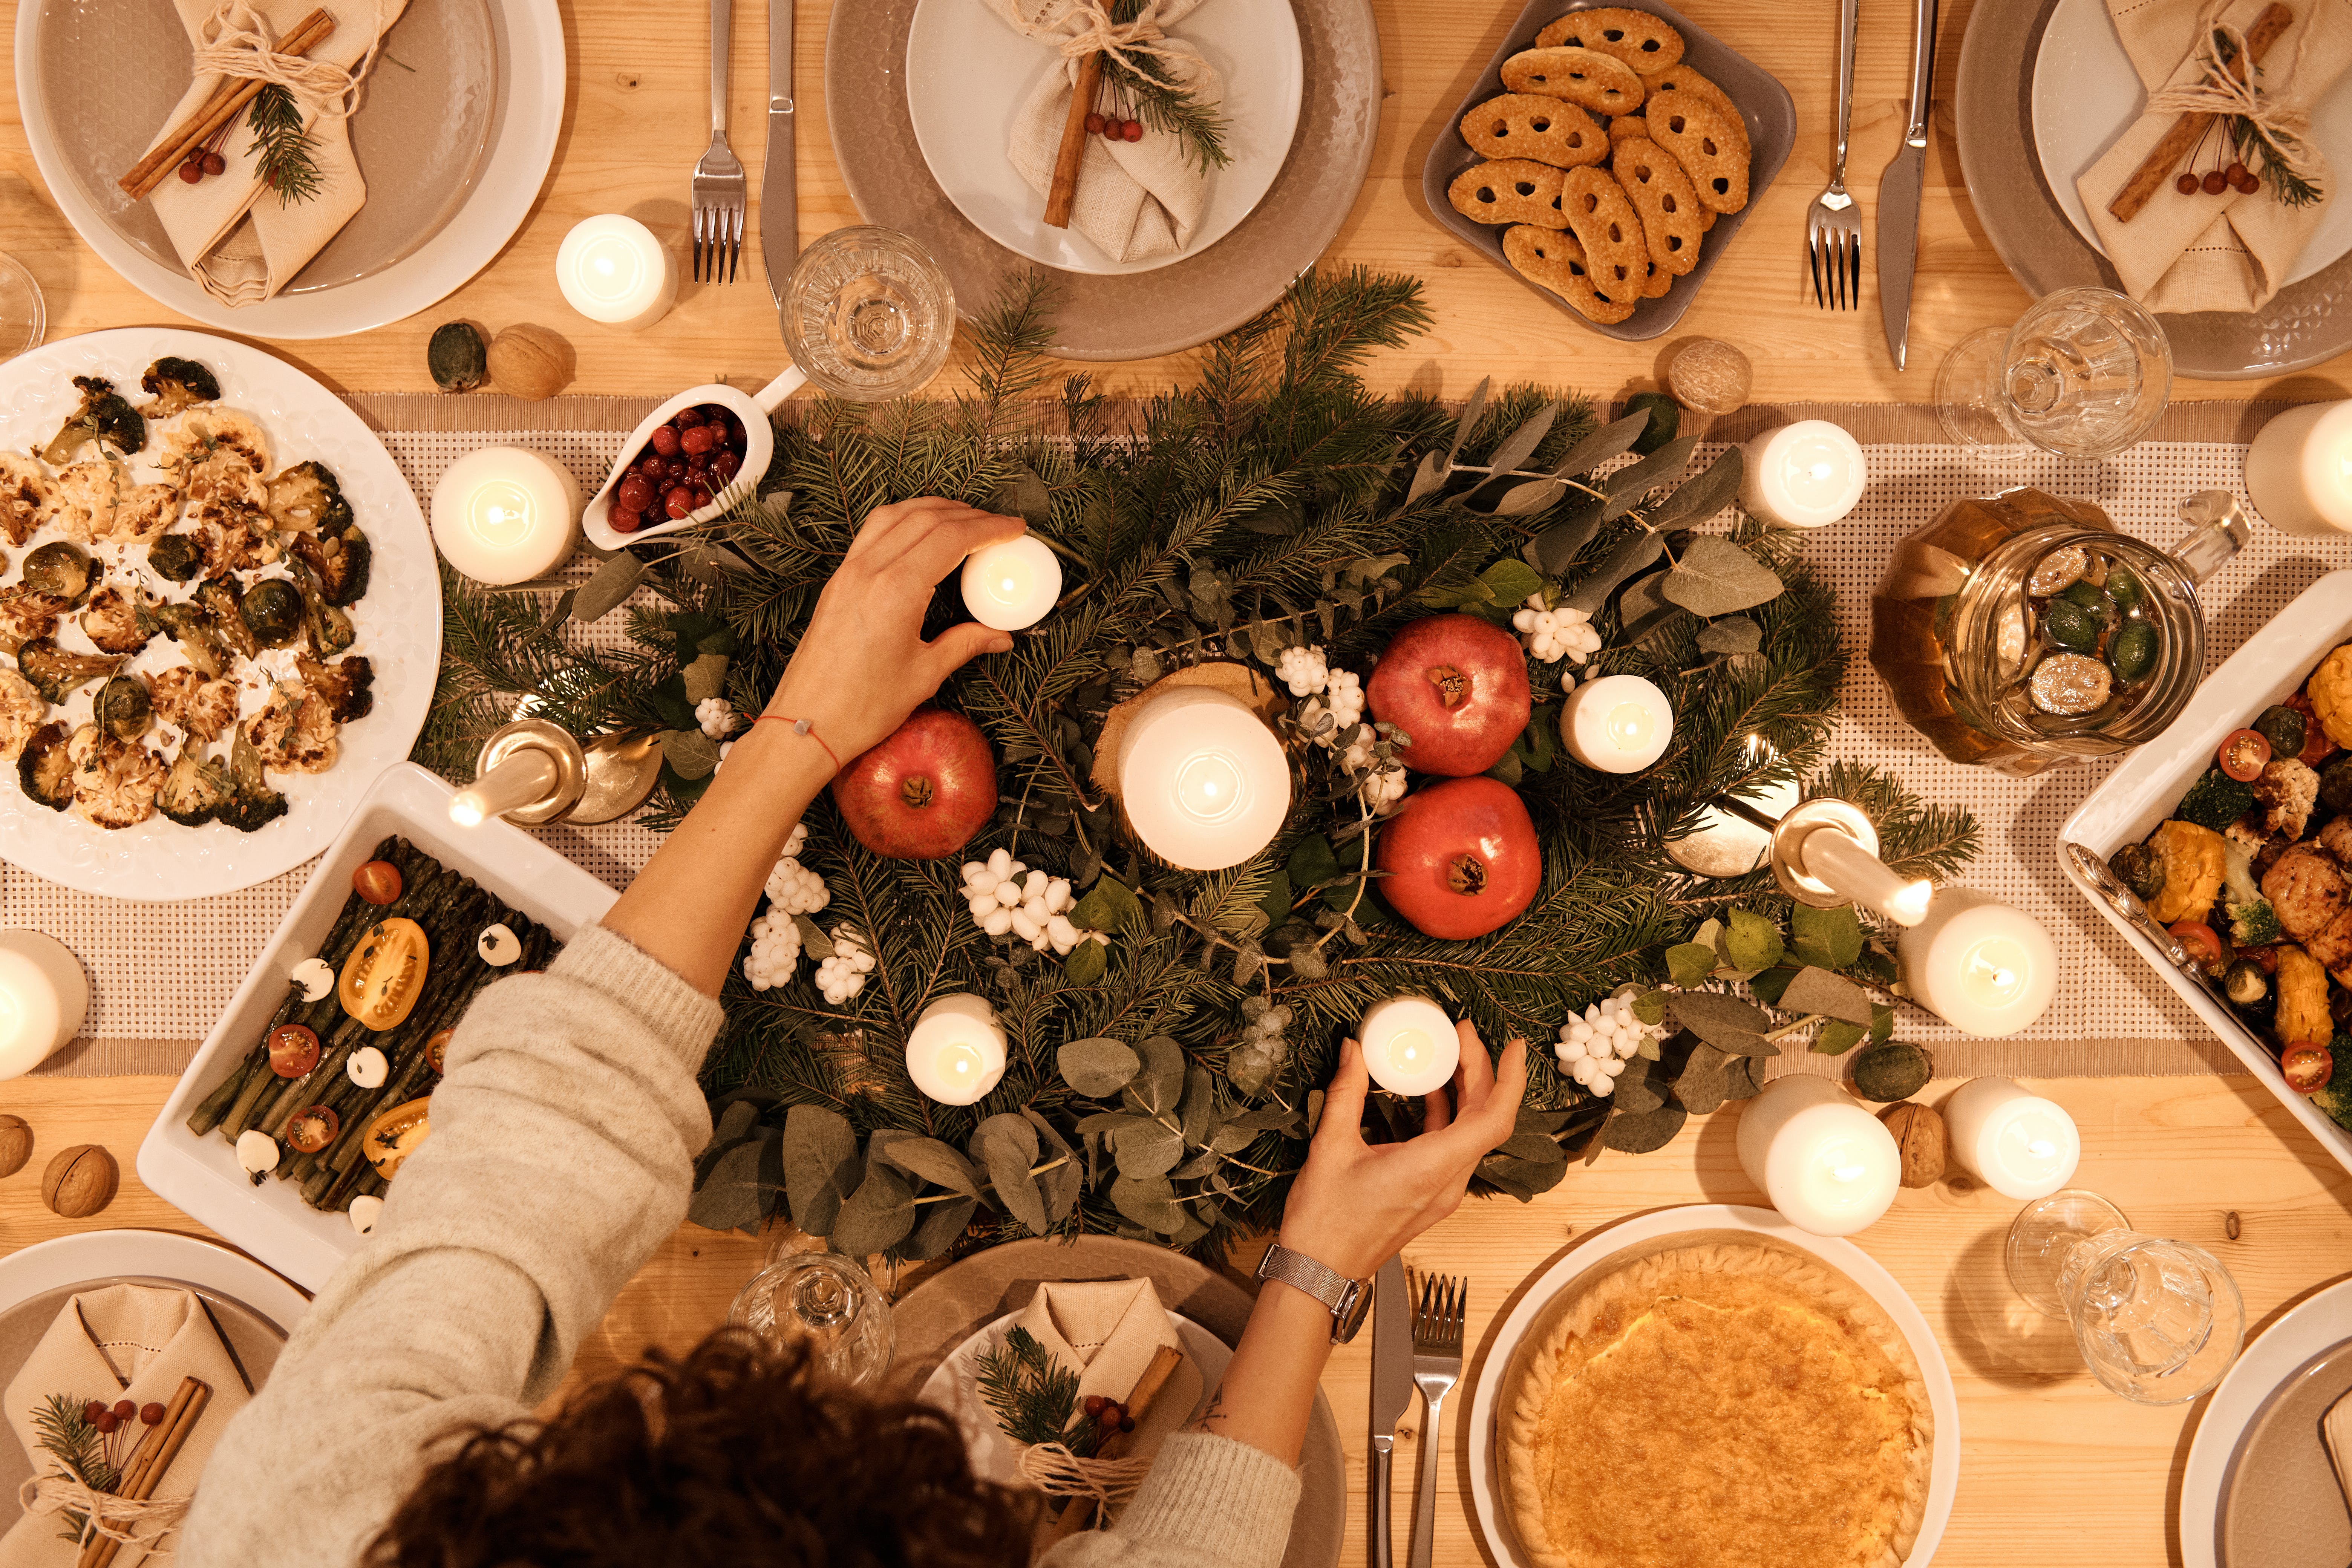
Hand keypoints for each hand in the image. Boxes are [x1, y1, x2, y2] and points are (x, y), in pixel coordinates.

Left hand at [763, 498, 1026, 762]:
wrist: (808, 722)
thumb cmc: (861, 706)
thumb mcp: (924, 674)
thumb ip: (964, 644)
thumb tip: (999, 636)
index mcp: (896, 590)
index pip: (951, 537)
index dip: (988, 528)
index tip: (1014, 528)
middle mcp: (869, 571)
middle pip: (926, 518)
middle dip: (968, 514)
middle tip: (997, 525)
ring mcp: (849, 572)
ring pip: (895, 515)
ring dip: (933, 509)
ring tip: (963, 518)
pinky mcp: (838, 581)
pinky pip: (873, 532)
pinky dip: (903, 520)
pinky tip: (919, 532)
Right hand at [1276, 1024, 1527, 1279]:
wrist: (1319, 1272)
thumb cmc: (1325, 1222)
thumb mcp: (1331, 1146)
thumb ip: (1346, 1092)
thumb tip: (1353, 1051)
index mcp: (1430, 1168)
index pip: (1493, 1119)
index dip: (1510, 1079)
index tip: (1514, 1046)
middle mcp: (1447, 1183)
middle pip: (1485, 1119)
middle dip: (1481, 1071)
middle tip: (1463, 1033)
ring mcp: (1441, 1193)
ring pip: (1472, 1134)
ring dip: (1467, 1092)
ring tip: (1449, 1054)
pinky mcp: (1430, 1196)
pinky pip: (1454, 1148)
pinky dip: (1449, 1115)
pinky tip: (1430, 1091)